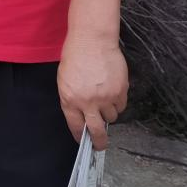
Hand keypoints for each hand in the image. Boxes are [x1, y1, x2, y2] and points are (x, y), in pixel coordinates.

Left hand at [57, 36, 127, 150]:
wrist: (92, 40)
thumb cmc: (75, 57)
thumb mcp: (65, 80)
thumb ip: (72, 100)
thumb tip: (81, 116)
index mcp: (70, 99)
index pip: (76, 126)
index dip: (80, 136)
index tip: (83, 142)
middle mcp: (88, 102)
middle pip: (96, 131)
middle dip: (99, 143)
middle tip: (101, 146)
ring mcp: (106, 98)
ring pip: (111, 118)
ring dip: (108, 113)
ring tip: (104, 99)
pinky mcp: (120, 91)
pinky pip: (121, 106)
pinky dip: (117, 103)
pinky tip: (112, 91)